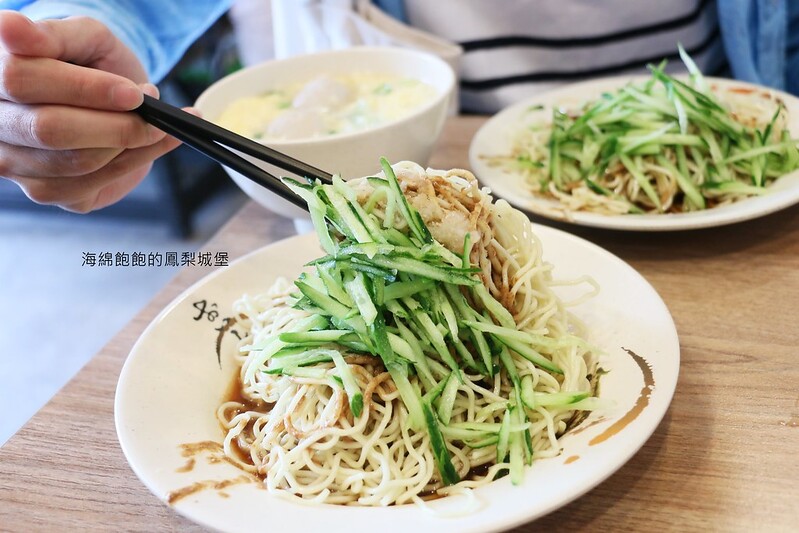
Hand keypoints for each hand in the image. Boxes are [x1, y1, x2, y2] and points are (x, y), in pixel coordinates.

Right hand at [0, 11, 181, 212]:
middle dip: (116, 123)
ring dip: (129, 144)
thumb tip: (12, 28)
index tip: (134, 92)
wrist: (109, 101)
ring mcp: (12, 161)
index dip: (85, 88)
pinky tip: (149, 145)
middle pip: (50, 129)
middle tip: (151, 110)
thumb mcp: (84, 38)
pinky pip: (91, 184)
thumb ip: (55, 35)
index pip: (22, 78)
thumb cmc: (92, 64)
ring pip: (76, 162)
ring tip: (155, 124)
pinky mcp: (42, 191)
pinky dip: (132, 163)